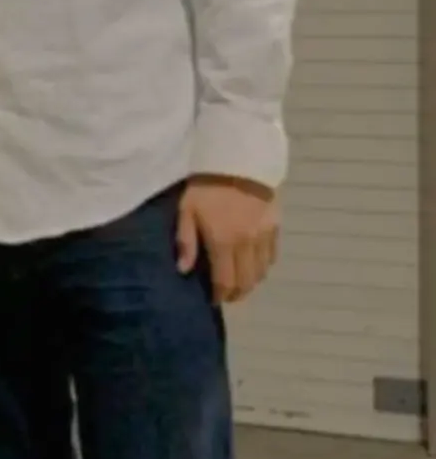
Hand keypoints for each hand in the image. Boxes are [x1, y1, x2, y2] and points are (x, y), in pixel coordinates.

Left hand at [176, 177, 279, 304]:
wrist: (238, 159)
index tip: (214, 299)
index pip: (225, 281)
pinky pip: (272, 255)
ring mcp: (263, 236)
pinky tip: (255, 265)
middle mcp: (246, 245)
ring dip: (251, 282)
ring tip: (241, 283)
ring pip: (261, 272)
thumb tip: (184, 270)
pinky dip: (264, 266)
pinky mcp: (275, 226)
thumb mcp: (187, 210)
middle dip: (237, 293)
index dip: (220, 295)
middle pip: (246, 281)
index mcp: (223, 243)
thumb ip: (186, 241)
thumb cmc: (207, 186)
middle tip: (228, 295)